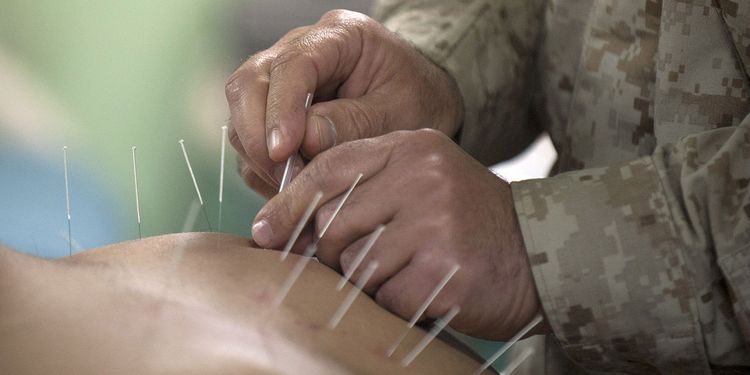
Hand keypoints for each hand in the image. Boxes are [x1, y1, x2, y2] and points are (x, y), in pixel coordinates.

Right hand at [226, 10, 462, 195]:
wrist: (421, 103)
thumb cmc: (418, 101)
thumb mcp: (401, 114)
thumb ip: (355, 124)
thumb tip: (303, 140)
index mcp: (339, 36)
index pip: (292, 65)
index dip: (280, 109)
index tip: (283, 151)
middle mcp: (299, 50)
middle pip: (249, 85)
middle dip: (258, 137)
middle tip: (287, 179)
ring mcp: (281, 81)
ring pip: (242, 115)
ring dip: (260, 158)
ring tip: (297, 187)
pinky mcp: (273, 112)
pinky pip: (250, 142)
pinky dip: (263, 169)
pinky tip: (294, 186)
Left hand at [251, 129, 543, 339]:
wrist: (538, 252)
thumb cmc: (466, 221)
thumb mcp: (420, 182)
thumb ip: (365, 189)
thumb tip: (290, 224)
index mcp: (412, 147)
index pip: (328, 169)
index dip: (289, 204)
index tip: (265, 231)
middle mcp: (422, 177)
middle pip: (333, 222)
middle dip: (334, 251)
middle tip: (363, 260)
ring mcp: (434, 223)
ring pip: (355, 264)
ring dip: (370, 279)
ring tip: (406, 271)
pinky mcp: (442, 270)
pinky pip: (384, 295)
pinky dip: (395, 301)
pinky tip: (424, 288)